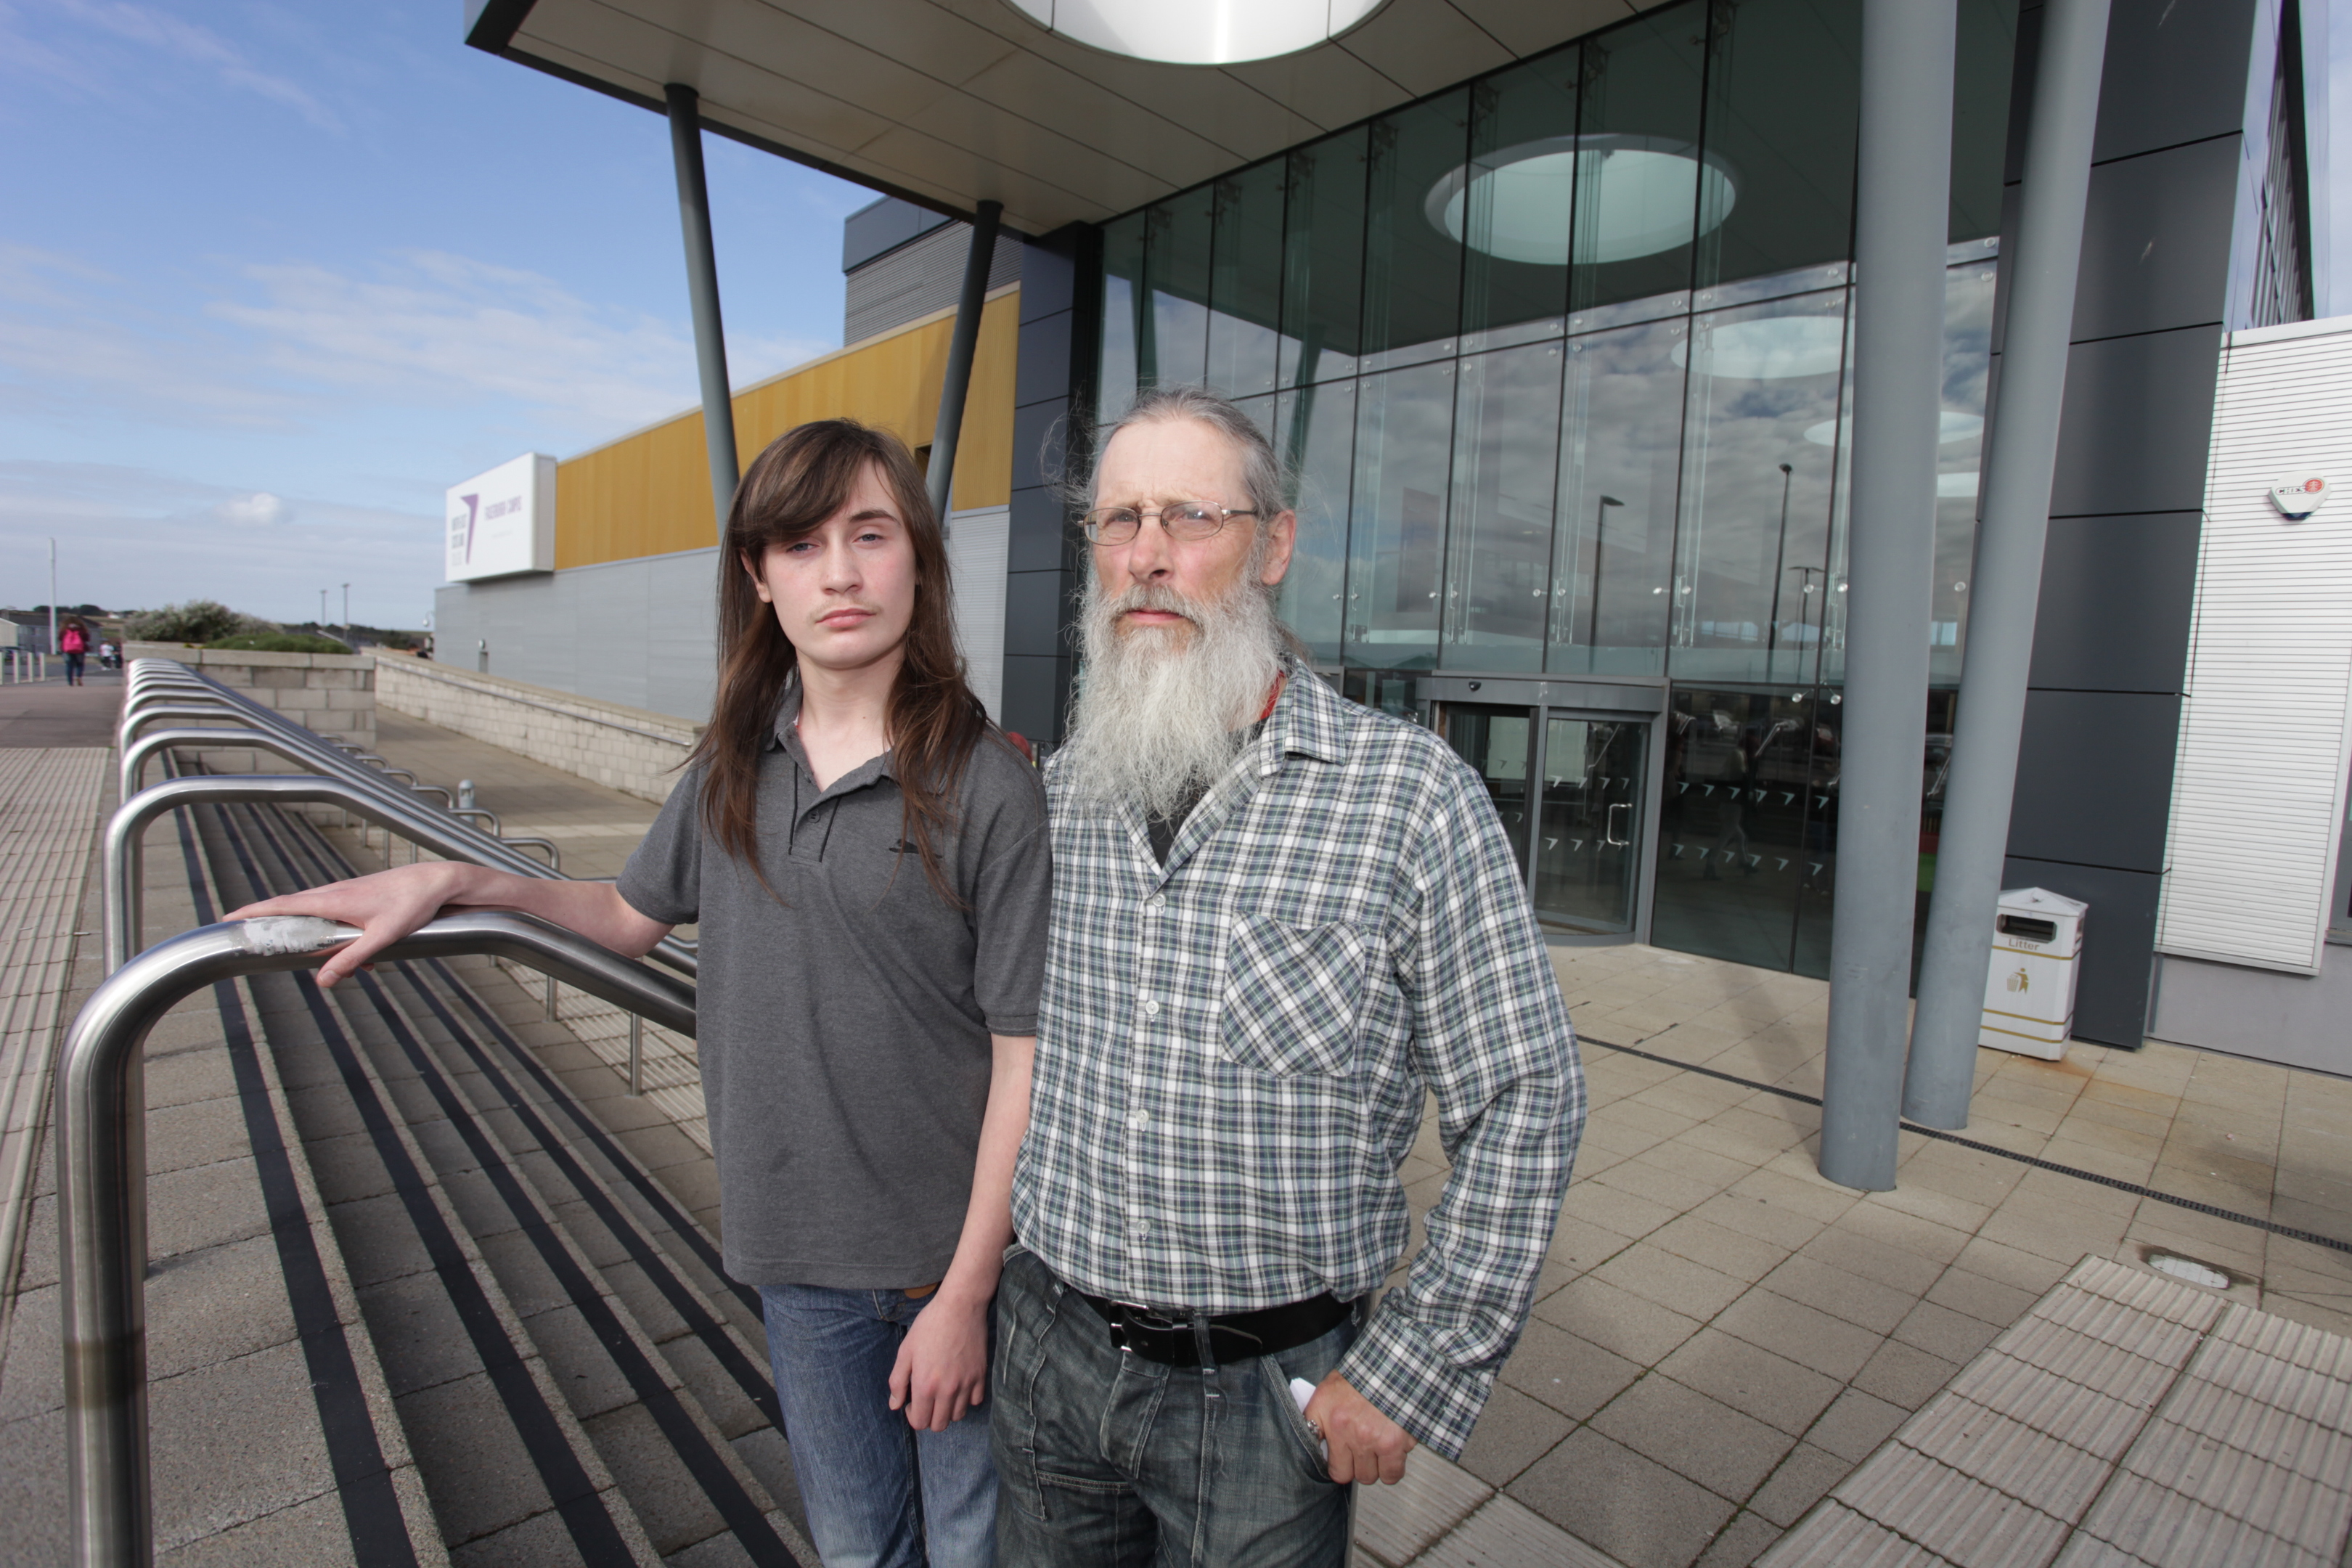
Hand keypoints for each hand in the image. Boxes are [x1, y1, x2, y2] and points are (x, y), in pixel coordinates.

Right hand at [225, 863, 461, 987]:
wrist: (437, 882)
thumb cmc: (412, 905)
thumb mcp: (382, 937)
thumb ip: (351, 959)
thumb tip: (323, 981)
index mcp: (333, 899)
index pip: (282, 904)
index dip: (253, 911)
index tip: (228, 919)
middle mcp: (334, 892)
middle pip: (293, 910)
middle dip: (277, 928)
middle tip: (256, 942)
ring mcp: (346, 893)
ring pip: (318, 917)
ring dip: (319, 940)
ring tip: (331, 964)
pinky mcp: (358, 897)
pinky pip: (337, 918)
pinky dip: (341, 938)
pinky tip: (366, 961)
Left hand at [888, 1291, 989, 1431]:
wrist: (960, 1307)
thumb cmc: (929, 1326)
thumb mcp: (905, 1351)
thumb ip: (897, 1381)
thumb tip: (894, 1405)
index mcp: (925, 1385)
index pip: (919, 1423)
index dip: (912, 1417)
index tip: (911, 1404)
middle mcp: (947, 1390)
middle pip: (939, 1425)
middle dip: (929, 1418)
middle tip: (925, 1400)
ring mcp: (966, 1384)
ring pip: (957, 1416)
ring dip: (947, 1410)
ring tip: (941, 1393)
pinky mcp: (981, 1376)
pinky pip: (975, 1401)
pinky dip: (966, 1399)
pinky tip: (958, 1386)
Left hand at [1304, 1374, 1413, 1484]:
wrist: (1393, 1364)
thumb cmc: (1361, 1376)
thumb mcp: (1326, 1393)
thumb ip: (1314, 1419)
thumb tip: (1312, 1441)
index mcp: (1333, 1421)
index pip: (1332, 1468)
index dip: (1338, 1464)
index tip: (1342, 1459)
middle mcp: (1352, 1434)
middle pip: (1351, 1475)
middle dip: (1357, 1465)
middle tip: (1361, 1450)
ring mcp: (1375, 1440)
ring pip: (1373, 1477)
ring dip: (1376, 1467)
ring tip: (1377, 1449)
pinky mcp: (1396, 1444)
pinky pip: (1393, 1473)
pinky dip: (1394, 1466)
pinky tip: (1392, 1451)